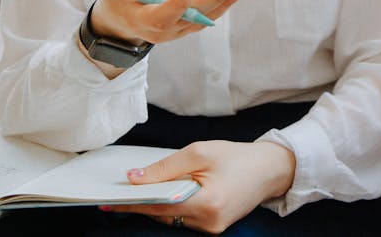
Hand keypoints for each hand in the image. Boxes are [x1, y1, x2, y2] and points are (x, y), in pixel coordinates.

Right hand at [89, 0, 246, 45]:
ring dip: (224, 3)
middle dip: (214, 1)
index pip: (162, 15)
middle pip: (190, 18)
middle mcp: (160, 31)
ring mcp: (175, 32)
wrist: (117, 23)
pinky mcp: (184, 27)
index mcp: (140, 20)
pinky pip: (205, 18)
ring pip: (202, 19)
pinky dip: (221, 5)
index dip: (180, 1)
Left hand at [110, 140, 295, 232]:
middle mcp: (210, 223)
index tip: (109, 201)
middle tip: (118, 193)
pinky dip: (172, 206)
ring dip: (157, 204)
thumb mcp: (200, 152)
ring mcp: (212, 228)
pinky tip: (164, 193)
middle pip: (163, 215)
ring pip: (172, 218)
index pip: (160, 206)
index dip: (133, 203)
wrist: (270, 169)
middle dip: (141, 203)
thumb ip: (166, 167)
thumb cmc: (238, 157)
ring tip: (139, 191)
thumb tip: (135, 177)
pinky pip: (184, 218)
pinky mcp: (213, 227)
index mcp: (208, 203)